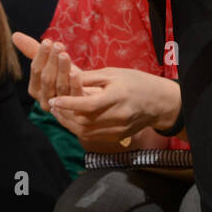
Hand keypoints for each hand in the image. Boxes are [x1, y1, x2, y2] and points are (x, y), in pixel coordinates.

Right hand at [12, 32, 87, 112]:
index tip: (48, 41)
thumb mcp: (50, 63)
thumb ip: (33, 51)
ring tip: (65, 54)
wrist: (84, 98)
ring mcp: (60, 106)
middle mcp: (45, 99)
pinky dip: (74, 83)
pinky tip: (75, 72)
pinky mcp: (75, 109)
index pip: (36, 70)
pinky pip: (74, 95)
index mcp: (35, 89)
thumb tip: (14, 35)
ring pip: (60, 86)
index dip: (41, 55)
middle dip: (52, 61)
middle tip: (58, 45)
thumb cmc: (63, 76)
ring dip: (62, 69)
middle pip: (47, 79)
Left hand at [48, 67, 181, 141]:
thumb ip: (90, 78)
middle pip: (84, 121)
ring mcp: (119, 129)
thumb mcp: (114, 73)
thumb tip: (66, 76)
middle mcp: (119, 116)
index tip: (53, 99)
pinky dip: (80, 129)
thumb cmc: (135, 82)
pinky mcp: (118, 137)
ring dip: (69, 124)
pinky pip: (94, 136)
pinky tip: (73, 120)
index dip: (69, 103)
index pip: (89, 104)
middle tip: (53, 105)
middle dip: (65, 114)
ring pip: (86, 132)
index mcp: (117, 96)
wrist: (159, 102)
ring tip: (59, 112)